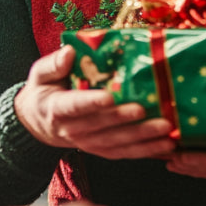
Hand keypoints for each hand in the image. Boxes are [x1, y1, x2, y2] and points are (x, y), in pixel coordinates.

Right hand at [14, 46, 175, 159]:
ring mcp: (88, 143)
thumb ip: (53, 64)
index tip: (109, 98)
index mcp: (56, 108)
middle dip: (123, 119)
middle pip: (101, 126)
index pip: (74, 106)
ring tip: (165, 130)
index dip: (91, 103)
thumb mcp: (40, 74)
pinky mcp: (102, 149)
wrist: (39, 121)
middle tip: (144, 109)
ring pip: (117, 143)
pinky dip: (146, 151)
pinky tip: (166, 146)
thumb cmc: (45, 90)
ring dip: (142, 138)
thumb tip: (69, 53)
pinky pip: (125, 153)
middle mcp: (72, 130)